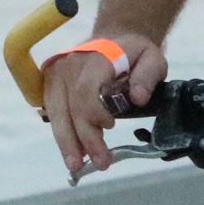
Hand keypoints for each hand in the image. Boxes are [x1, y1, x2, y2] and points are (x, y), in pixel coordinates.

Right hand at [45, 33, 166, 178]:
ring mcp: (57, 74)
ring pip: (57, 113)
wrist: (115, 38)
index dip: (94, 113)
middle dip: (83, 138)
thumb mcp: (152, 58)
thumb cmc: (134, 52)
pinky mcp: (51, 84)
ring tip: (76, 166)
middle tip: (100, 162)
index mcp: (94, 57)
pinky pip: (54, 113)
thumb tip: (139, 98)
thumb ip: (148, 76)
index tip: (111, 126)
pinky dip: (63, 134)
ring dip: (66, 142)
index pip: (86, 89)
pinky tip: (72, 152)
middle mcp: (69, 65)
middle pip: (70, 107)